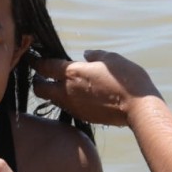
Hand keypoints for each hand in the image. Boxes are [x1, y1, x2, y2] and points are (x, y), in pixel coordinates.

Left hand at [32, 50, 160, 126]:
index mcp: (73, 73)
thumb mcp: (111, 59)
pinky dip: (66, 101)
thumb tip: (86, 54)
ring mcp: (74, 106)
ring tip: (59, 85)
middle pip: (40, 88)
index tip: (33, 57)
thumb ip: (95, 55)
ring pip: (52, 99)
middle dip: (38, 81)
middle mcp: (68, 91)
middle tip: (42, 75)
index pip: (45, 66)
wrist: (138, 108)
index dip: (36, 61)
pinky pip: (67, 107)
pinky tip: (76, 96)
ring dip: (52, 92)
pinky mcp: (82, 117)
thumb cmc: (126, 79)